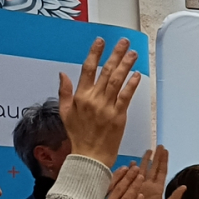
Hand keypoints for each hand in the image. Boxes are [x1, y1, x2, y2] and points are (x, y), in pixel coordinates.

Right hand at [59, 37, 141, 167]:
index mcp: (80, 96)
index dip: (95, 53)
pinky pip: (126, 97)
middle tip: (124, 42)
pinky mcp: (119, 116)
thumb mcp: (65, 113)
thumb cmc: (78, 135)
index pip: (87, 69)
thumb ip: (64, 92)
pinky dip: (132, 84)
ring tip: (133, 53)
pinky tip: (137, 74)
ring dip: (126, 65)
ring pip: (117, 81)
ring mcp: (107, 107)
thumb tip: (62, 74)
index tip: (101, 41)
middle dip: (115, 54)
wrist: (90, 156)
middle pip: (106, 71)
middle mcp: (94, 99)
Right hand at [118, 146, 185, 198]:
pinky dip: (132, 169)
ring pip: (143, 170)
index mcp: (158, 189)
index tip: (165, 150)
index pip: (162, 171)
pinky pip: (131, 177)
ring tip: (148, 150)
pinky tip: (133, 162)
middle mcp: (149, 186)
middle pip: (153, 168)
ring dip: (146, 160)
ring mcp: (139, 187)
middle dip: (156, 157)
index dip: (164, 161)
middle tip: (159, 145)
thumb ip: (174, 198)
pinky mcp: (131, 190)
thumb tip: (184, 186)